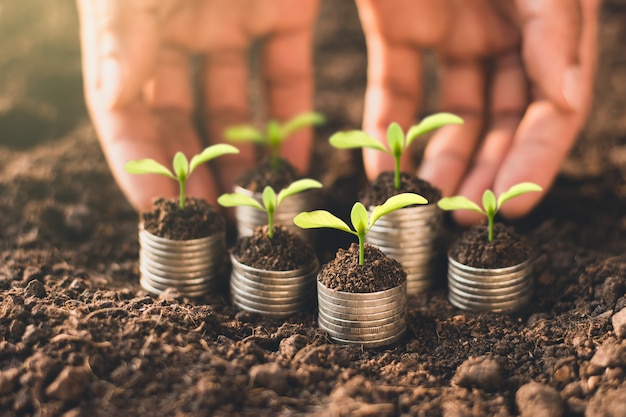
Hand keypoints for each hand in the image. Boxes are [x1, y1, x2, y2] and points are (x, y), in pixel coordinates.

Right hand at [77, 0, 318, 210]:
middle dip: (190, 170)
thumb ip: (123, 34)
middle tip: (208, 222)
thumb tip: (113, 99)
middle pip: (177, 116)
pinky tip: (291, 166)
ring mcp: (230, 20)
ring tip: (249, 204)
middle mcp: (177, 26)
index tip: (152, 210)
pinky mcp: (285, 11)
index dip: (135, 161)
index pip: (121, 106)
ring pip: (233, 104)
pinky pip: (287, 76)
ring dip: (240, 156)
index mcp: (131, 20)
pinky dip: (290, 120)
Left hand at [355, 0, 598, 223]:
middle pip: (503, 120)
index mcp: (544, 19)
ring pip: (454, 112)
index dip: (535, 159)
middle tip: (460, 215)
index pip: (553, 106)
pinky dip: (388, 125)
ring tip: (425, 201)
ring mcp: (453, 29)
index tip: (512, 206)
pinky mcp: (400, 26)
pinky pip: (397, 85)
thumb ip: (553, 28)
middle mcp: (504, 31)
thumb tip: (568, 97)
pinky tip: (380, 164)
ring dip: (442, 160)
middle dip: (485, 171)